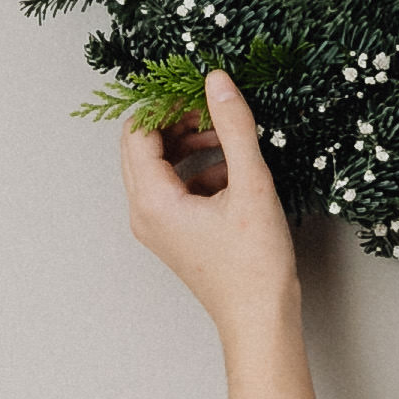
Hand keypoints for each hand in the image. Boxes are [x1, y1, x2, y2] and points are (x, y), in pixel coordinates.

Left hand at [119, 72, 325, 398]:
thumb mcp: (251, 184)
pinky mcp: (172, 235)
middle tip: (213, 110)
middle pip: (142, 148)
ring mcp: (155, 227)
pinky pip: (173, 189)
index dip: (166, 104)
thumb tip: (216, 80)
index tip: (200, 92)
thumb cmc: (255, 262)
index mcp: (151, 200)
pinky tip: (234, 172)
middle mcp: (143, 213)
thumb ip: (233, 126)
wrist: (260, 318)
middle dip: (176, 122)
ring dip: (189, 146)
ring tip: (229, 139)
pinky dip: (197, 172)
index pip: (138, 131)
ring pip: (159, 168)